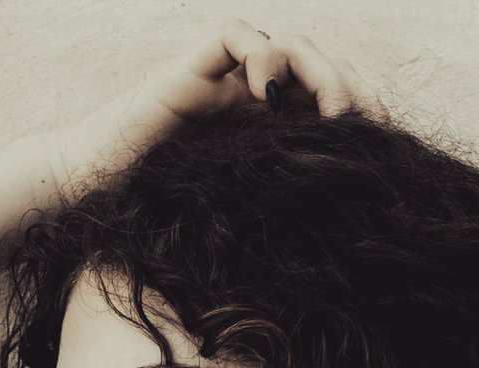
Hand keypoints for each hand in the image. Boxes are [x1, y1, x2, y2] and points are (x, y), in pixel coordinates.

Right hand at [47, 19, 361, 201]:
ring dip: (320, 72)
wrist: (93, 198)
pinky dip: (262, 56)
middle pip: (319, 69)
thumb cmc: (158, 216)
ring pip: (291, 44)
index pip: (327, 104)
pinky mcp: (192, 67)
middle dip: (351, 90)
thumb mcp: (243, 214)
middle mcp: (250, 98)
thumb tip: (349, 220)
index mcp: (267, 133)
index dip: (360, 115)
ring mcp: (223, 79)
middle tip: (369, 126)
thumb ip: (284, 201)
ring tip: (329, 112)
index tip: (385, 148)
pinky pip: (239, 36)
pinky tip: (264, 99)